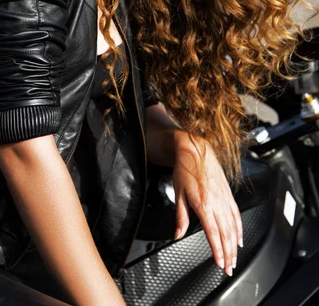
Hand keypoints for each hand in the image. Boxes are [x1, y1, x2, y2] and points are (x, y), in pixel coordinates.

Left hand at [172, 135, 242, 276]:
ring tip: (235, 258)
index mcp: (203, 204)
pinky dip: (239, 228)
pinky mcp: (228, 194)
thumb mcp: (178, 193)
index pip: (213, 233)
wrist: (195, 149)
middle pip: (226, 234)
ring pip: (233, 226)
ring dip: (235, 245)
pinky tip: (239, 238)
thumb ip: (180, 216)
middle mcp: (217, 202)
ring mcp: (224, 198)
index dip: (218, 251)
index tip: (220, 264)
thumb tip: (178, 234)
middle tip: (229, 268)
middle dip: (228, 254)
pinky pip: (236, 215)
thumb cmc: (185, 169)